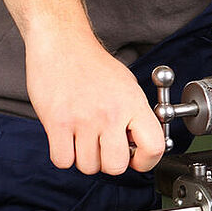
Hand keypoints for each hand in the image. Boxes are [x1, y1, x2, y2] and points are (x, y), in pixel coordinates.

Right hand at [25, 34, 165, 174]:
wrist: (63, 43)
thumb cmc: (94, 65)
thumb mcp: (128, 86)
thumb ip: (135, 116)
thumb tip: (139, 144)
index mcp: (133, 104)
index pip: (154, 147)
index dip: (146, 161)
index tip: (137, 160)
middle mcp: (111, 113)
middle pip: (116, 166)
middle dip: (109, 162)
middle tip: (104, 148)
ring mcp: (83, 120)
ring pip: (88, 166)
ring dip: (84, 158)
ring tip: (83, 138)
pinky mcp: (57, 122)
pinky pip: (63, 160)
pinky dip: (64, 156)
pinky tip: (66, 139)